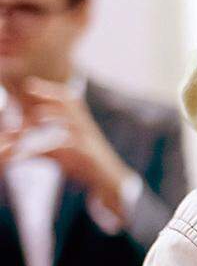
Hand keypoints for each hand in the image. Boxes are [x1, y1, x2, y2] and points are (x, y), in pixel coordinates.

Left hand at [11, 78, 136, 221]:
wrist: (110, 180)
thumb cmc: (85, 165)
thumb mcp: (60, 156)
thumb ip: (40, 150)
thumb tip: (16, 152)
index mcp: (79, 122)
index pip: (66, 99)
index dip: (49, 91)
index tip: (29, 85)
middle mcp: (85, 125)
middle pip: (70, 102)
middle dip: (49, 93)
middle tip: (28, 87)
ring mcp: (88, 138)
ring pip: (72, 119)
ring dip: (54, 115)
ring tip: (36, 115)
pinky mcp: (88, 153)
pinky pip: (70, 145)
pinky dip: (53, 146)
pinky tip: (42, 147)